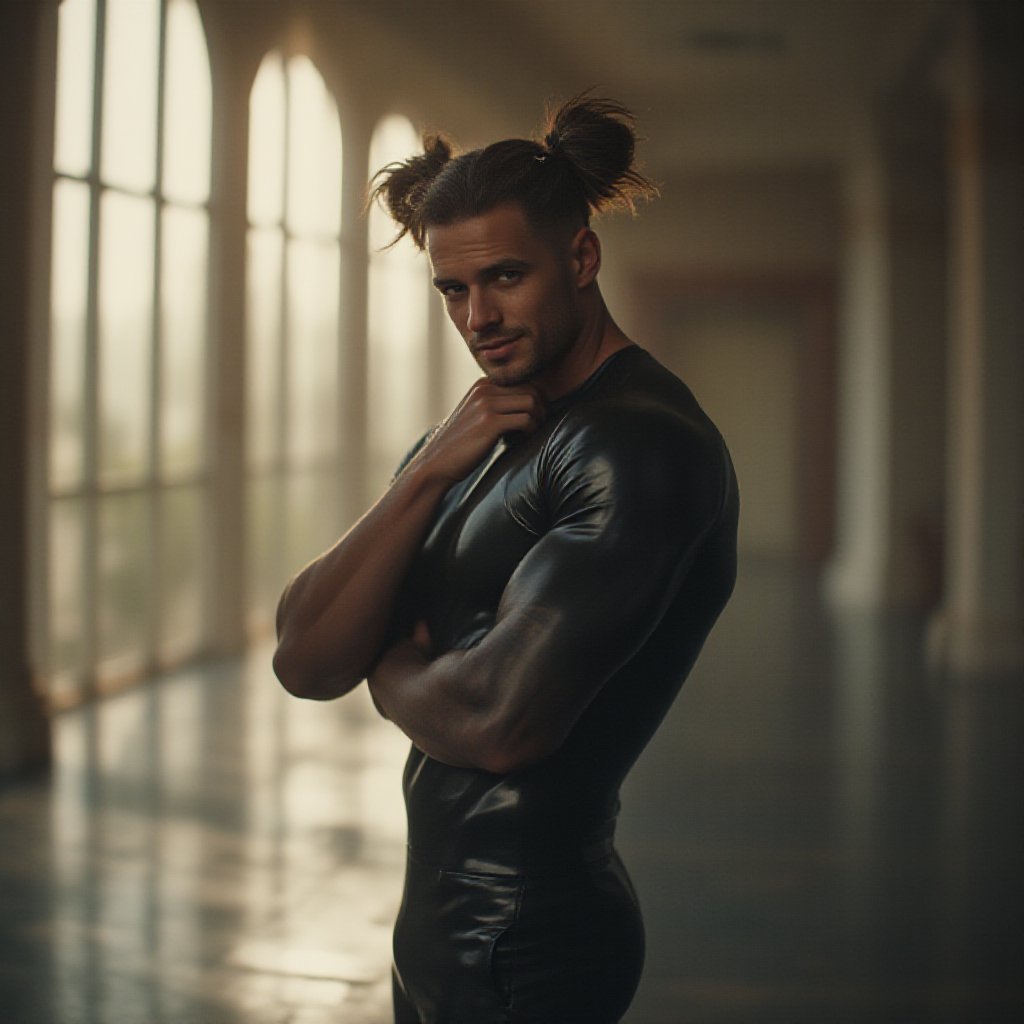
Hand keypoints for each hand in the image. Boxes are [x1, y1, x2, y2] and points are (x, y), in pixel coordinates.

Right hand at [414, 379, 544, 483]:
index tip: (533, 417)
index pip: (523, 382)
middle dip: (540, 408)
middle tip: (536, 426)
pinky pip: (526, 419)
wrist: (437, 462)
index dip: (535, 399)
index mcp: (482, 385)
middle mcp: (484, 390)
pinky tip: (523, 439)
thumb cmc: (461, 444)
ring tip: (530, 432)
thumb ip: (496, 404)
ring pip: (532, 402)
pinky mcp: (490, 423)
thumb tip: (530, 403)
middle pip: (531, 389)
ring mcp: (486, 405)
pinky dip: (531, 430)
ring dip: (538, 419)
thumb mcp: (476, 414)